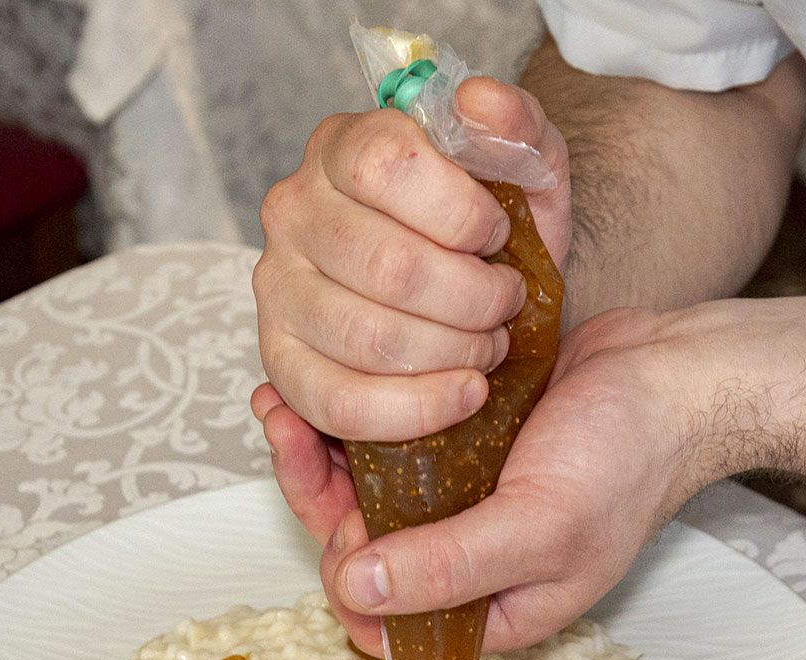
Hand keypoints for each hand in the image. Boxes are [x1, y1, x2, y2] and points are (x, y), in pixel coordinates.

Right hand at [253, 77, 570, 442]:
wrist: (479, 302)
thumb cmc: (493, 236)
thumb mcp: (527, 172)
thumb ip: (515, 126)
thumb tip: (480, 103)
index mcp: (346, 147)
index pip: (390, 165)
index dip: (463, 213)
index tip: (498, 234)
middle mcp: (295, 210)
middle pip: (389, 266)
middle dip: (473, 299)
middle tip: (505, 305)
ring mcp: (278, 289)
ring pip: (368, 338)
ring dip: (453, 354)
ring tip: (487, 349)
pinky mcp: (282, 363)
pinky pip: (338, 402)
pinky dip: (414, 410)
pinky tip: (461, 394)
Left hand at [254, 300, 796, 652]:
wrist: (676, 373)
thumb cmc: (628, 459)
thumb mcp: (541, 526)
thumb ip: (451, 566)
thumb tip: (356, 591)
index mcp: (488, 607)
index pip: (383, 617)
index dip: (344, 574)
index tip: (337, 513)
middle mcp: (465, 558)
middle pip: (359, 546)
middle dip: (313, 492)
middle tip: (287, 427)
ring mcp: (460, 497)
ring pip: (365, 488)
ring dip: (319, 448)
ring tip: (282, 397)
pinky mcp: (459, 440)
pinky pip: (390, 438)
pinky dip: (354, 412)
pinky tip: (323, 372)